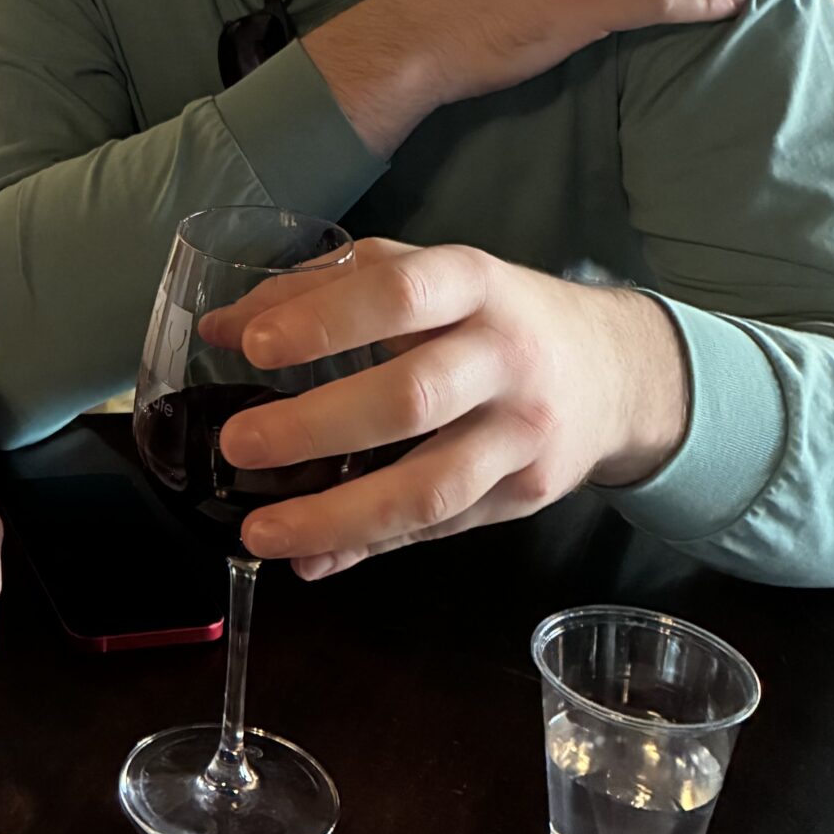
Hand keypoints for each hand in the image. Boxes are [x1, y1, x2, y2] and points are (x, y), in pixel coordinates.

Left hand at [202, 238, 689, 574]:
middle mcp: (504, 357)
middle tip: (237, 444)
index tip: (252, 347)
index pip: (399, 295)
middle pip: (410, 399)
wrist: (614, 369)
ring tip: (259, 532)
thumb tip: (219, 327)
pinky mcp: (524, 496)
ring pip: (429, 489)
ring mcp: (520, 434)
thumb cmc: (488, 312)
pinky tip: (312, 558)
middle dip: (315, 428)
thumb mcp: (420, 275)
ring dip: (337, 517)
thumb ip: (320, 291)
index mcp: (472, 283)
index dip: (324, 320)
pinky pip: (438, 530)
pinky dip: (369, 547)